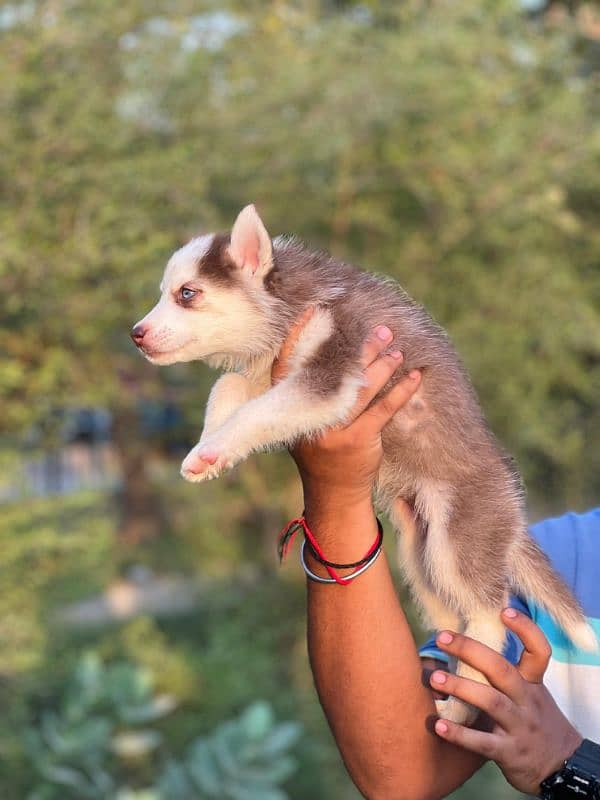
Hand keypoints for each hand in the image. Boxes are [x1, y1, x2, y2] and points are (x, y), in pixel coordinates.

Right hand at [272, 312, 421, 506]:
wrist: (333, 492)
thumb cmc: (319, 447)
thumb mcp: (301, 420)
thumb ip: (307, 390)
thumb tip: (330, 347)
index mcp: (287, 407)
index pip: (288, 364)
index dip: (299, 335)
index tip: (316, 311)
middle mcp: (307, 416)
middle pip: (335, 372)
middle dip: (361, 349)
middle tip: (381, 330)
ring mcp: (332, 429)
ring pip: (361, 387)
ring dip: (382, 364)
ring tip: (397, 349)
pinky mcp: (358, 441)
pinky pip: (384, 409)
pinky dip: (401, 390)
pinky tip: (414, 376)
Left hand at [430, 608, 582, 794]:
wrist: (560, 766)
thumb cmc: (532, 719)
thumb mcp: (528, 692)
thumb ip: (501, 672)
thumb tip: (460, 641)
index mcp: (532, 682)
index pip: (539, 651)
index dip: (526, 629)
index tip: (504, 610)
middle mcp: (527, 700)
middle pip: (501, 669)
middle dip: (470, 650)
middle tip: (442, 637)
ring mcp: (519, 726)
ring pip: (491, 702)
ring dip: (460, 687)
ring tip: (433, 678)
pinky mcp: (509, 753)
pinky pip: (482, 743)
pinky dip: (459, 734)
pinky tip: (437, 726)